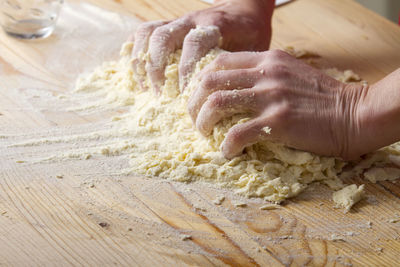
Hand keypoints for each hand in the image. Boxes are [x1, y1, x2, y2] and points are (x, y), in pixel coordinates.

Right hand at [131, 0, 273, 92]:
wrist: (243, 8)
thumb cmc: (249, 34)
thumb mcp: (253, 49)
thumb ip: (238, 69)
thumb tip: (225, 99)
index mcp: (215, 25)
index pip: (194, 43)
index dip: (186, 68)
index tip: (185, 94)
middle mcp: (192, 20)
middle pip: (163, 37)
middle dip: (157, 69)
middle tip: (160, 96)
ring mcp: (177, 21)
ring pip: (148, 33)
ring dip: (143, 62)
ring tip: (146, 89)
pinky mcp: (168, 24)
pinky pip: (143, 32)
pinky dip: (136, 51)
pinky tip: (138, 74)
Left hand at [188, 50, 367, 159]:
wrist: (354, 113)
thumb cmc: (323, 97)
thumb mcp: (291, 73)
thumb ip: (264, 74)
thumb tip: (236, 89)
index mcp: (267, 59)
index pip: (219, 62)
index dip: (200, 80)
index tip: (198, 98)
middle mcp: (265, 73)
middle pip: (210, 81)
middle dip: (193, 102)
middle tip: (195, 119)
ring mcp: (271, 96)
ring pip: (217, 103)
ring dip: (203, 122)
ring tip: (205, 134)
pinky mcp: (278, 121)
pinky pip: (238, 133)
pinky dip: (226, 145)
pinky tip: (228, 152)